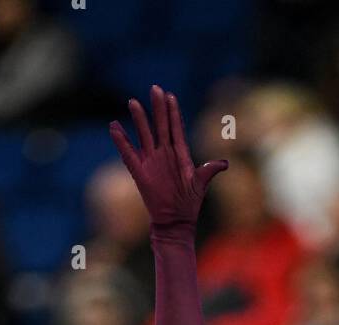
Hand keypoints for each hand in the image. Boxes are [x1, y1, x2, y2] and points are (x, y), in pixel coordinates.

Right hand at [109, 84, 226, 235]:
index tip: (170, 95)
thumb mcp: (201, 184)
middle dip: (158, 108)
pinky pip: (128, 154)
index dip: (173, 112)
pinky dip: (121, 141)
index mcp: (180, 154)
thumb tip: (223, 163)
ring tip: (134, 102)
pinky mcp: (140, 173)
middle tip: (155, 88)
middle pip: (160, 126)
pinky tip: (114, 127)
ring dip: (139, 120)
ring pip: (145, 136)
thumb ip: (209, 170)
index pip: (176, 128)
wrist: (176, 221)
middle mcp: (164, 154)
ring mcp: (151, 162)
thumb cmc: (190, 202)